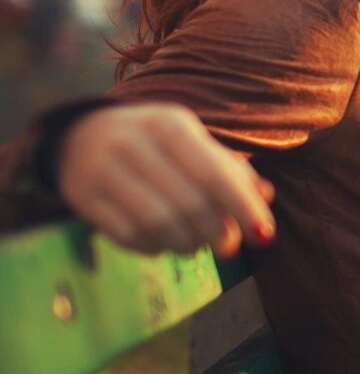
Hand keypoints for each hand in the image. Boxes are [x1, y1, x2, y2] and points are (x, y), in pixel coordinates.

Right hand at [56, 104, 276, 257]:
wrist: (79, 136)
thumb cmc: (153, 143)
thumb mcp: (191, 142)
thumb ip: (228, 168)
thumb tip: (266, 197)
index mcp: (170, 125)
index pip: (215, 174)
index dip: (243, 208)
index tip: (264, 235)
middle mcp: (135, 143)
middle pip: (190, 203)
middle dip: (218, 233)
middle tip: (228, 246)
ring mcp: (104, 170)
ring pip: (158, 224)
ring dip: (187, 244)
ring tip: (196, 245)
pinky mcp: (83, 198)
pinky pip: (128, 235)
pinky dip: (155, 247)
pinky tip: (163, 244)